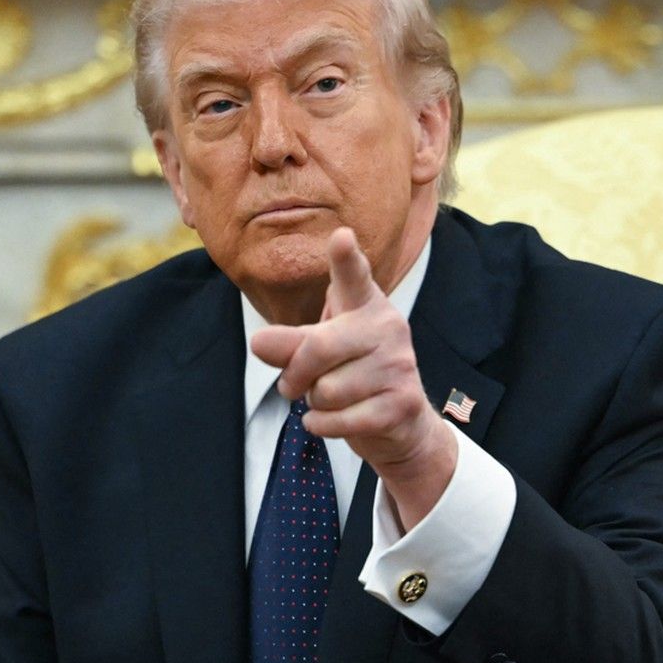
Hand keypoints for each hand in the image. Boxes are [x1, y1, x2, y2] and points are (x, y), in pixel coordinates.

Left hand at [250, 227, 455, 529]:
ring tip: (330, 400)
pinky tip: (335, 420)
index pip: (353, 277)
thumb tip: (259, 343)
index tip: (341, 236)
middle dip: (294, 374)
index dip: (345, 258)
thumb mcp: (318, 353)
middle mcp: (389, 327)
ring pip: (327, 390)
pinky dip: (323, 426)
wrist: (399, 425)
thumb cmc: (351, 376)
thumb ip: (289, 343)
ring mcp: (400, 365)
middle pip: (317, 348)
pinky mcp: (403, 403)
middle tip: (291, 385)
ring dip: (314, 404)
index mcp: (365, 305)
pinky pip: (339, 419)